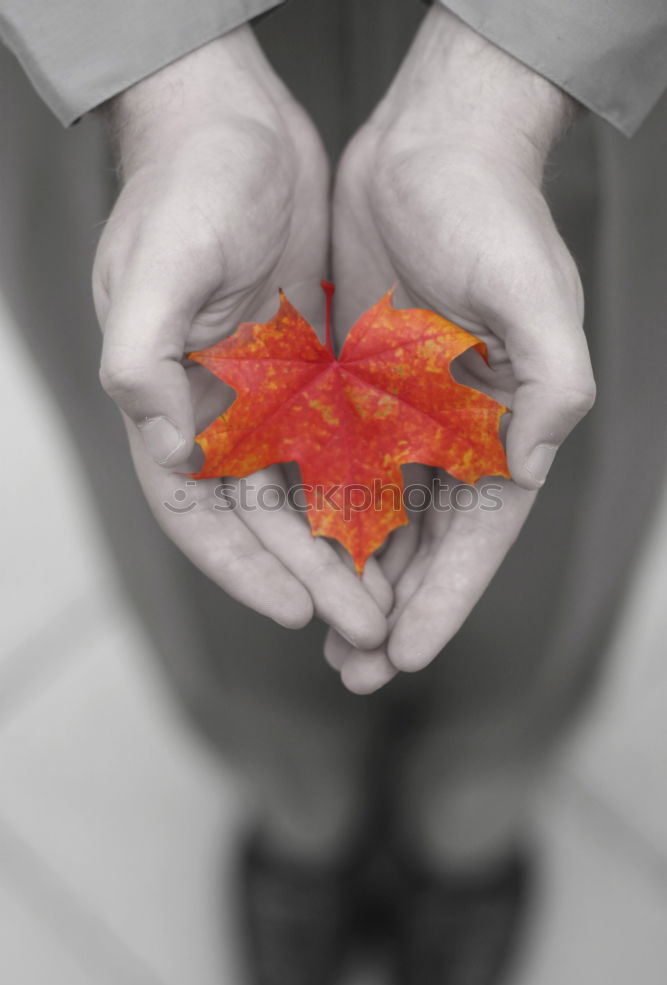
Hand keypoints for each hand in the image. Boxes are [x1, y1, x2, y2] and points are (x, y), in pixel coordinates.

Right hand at [93, 27, 390, 643]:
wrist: (238, 128)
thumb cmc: (186, 187)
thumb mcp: (156, 264)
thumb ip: (142, 354)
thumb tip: (165, 446)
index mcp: (167, 405)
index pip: (197, 511)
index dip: (240, 568)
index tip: (297, 607)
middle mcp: (218, 415)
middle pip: (263, 522)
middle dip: (311, 576)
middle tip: (366, 626)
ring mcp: (270, 398)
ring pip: (310, 497)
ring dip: (346, 551)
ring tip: (392, 601)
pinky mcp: (318, 375)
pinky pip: (348, 446)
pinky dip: (372, 490)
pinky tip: (411, 527)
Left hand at [326, 6, 594, 690]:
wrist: (435, 146)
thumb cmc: (495, 215)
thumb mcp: (536, 295)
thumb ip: (549, 384)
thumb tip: (527, 467)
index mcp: (502, 427)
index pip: (476, 536)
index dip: (445, 600)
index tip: (406, 654)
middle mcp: (453, 433)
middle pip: (423, 545)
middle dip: (393, 609)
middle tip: (356, 672)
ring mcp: (400, 414)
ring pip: (376, 518)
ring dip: (354, 580)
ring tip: (327, 638)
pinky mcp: (352, 387)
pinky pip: (333, 464)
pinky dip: (320, 515)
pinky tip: (295, 557)